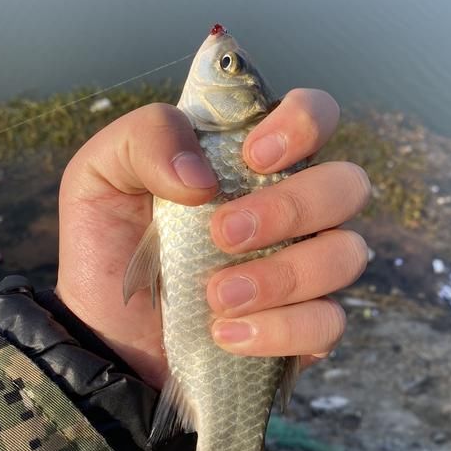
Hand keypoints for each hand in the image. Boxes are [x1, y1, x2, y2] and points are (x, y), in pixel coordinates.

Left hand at [56, 89, 369, 389]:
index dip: (302, 125)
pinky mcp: (306, 325)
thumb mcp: (101, 173)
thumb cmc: (110, 244)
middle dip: (290, 208)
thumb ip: (146, 138)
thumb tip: (204, 175)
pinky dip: (279, 330)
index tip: (252, 156)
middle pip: (348, 184)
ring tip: (215, 295)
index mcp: (252, 158)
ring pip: (348, 254)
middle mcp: (293, 206)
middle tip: (222, 234)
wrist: (105, 336)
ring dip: (282, 276)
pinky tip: (224, 334)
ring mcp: (306, 265)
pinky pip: (330, 322)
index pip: (315, 114)